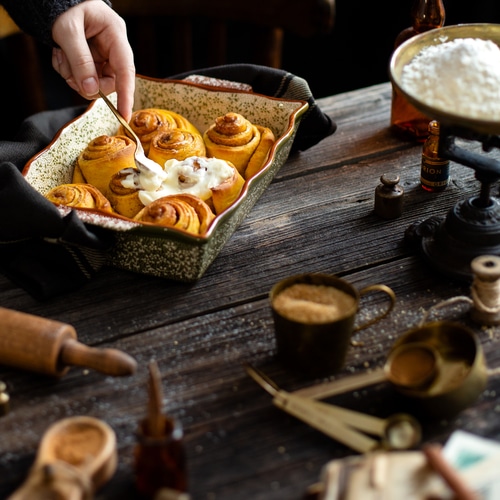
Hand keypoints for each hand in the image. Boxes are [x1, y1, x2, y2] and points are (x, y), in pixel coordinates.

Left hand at [51, 0, 134, 120]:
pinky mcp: (92, 61)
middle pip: (110, 81)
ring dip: (74, 77)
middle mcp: (113, 48)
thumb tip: (91, 90)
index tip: (124, 115)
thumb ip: (80, 61)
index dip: (126, 94)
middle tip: (69, 76)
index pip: (126, 70)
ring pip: (94, 83)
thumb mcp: (68, 31)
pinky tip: (61, 55)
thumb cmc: (64, 6)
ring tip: (61, 57)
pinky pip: (83, 78)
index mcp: (115, 34)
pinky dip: (68, 72)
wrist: (53, 0)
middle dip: (88, 84)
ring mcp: (103, 56)